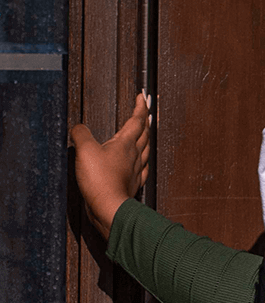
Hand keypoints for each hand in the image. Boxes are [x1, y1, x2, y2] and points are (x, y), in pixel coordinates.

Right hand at [70, 93, 150, 240]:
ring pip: (145, 148)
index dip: (141, 106)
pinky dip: (142, 158)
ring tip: (146, 130)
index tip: (144, 96)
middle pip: (144, 132)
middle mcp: (134, 154)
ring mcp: (135, 169)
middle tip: (147, 108)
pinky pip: (142, 166)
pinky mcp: (132, 182)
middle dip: (145, 118)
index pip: (137, 120)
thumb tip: (78, 127)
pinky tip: (141, 161)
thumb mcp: (85, 150)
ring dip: (146, 136)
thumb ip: (81, 134)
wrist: (109, 207)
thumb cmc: (100, 180)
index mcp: (126, 143)